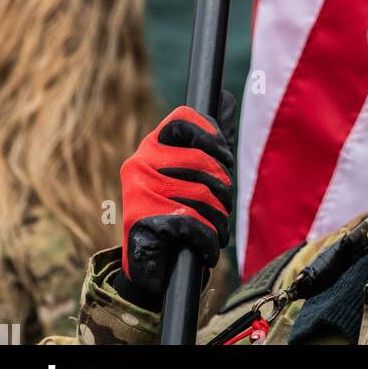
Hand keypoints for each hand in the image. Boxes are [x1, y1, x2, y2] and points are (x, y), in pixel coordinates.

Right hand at [118, 89, 234, 302]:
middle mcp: (140, 164)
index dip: (212, 137)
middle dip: (223, 190)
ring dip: (218, 220)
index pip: (184, 119)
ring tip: (215, 231)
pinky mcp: (143, 220)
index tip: (224, 160)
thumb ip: (208, 141)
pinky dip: (208, 240)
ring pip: (202, 194)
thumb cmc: (176, 216)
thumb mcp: (190, 175)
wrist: (149, 271)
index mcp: (150, 148)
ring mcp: (139, 191)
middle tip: (222, 208)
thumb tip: (228, 97)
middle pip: (202, 162)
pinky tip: (206, 249)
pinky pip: (193, 222)